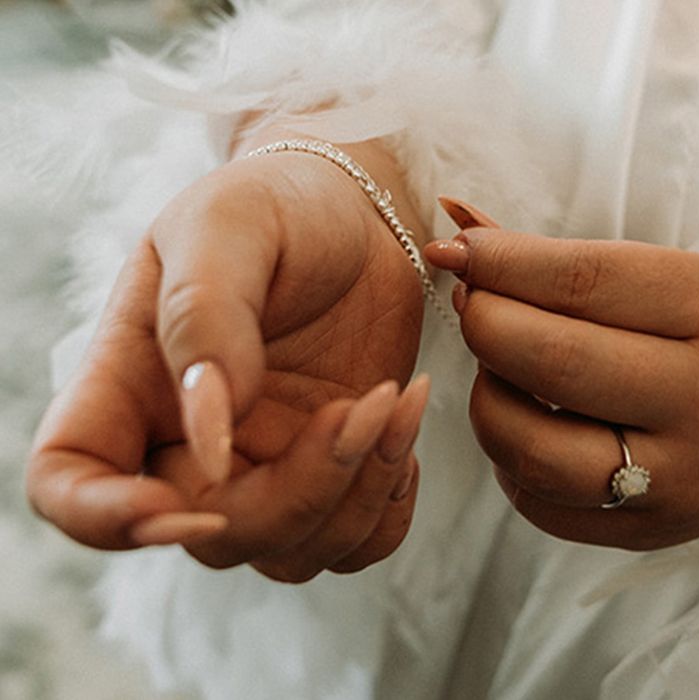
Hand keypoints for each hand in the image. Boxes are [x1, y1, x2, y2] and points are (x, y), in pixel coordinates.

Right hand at [27, 142, 426, 580]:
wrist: (354, 214)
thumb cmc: (276, 207)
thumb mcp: (227, 229)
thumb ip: (203, 320)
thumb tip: (209, 439)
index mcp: (136, 379)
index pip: (69, 479)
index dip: (104, 518)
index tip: (191, 497)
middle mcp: (192, 439)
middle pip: (214, 533)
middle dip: (299, 492)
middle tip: (359, 406)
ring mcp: (267, 461)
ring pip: (293, 550)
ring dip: (357, 494)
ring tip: (395, 398)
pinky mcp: (331, 467)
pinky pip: (355, 542)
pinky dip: (387, 507)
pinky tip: (400, 430)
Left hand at [425, 199, 698, 549]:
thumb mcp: (666, 282)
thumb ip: (559, 260)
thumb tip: (457, 224)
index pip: (584, 280)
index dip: (501, 262)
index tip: (455, 252)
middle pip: (553, 361)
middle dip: (485, 324)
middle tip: (473, 304)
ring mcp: (675, 476)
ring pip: (531, 446)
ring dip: (487, 398)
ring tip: (499, 370)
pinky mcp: (642, 529)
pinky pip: (535, 499)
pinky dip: (508, 457)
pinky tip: (526, 424)